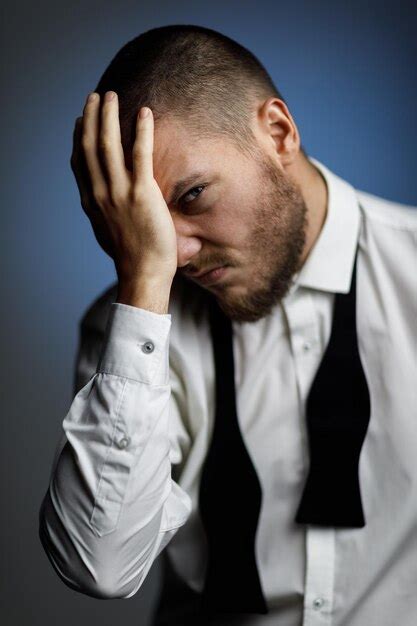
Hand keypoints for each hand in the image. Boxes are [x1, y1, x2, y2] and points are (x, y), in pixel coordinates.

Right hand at [70, 91, 177, 285]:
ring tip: (112, 96)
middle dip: (91, 118)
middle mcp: (100, 194)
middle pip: (90, 146)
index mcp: (92, 202)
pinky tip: (144, 113)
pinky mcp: (142, 193)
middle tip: (96, 97)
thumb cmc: (132, 256)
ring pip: (108, 144)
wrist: (143, 273)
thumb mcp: (109, 232)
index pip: (80, 161)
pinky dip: (141, 131)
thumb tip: (109, 205)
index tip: (80, 120)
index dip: (79, 137)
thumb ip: (106, 213)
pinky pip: (140, 154)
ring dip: (108, 116)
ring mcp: (119, 192)